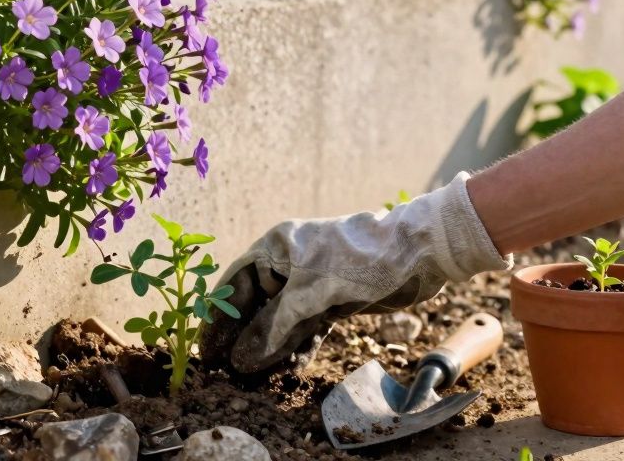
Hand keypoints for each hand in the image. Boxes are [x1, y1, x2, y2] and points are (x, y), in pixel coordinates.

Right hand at [200, 173, 509, 372]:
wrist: (417, 254)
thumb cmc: (358, 260)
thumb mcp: (309, 294)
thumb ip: (272, 327)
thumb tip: (239, 359)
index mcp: (275, 248)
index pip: (235, 285)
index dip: (218, 318)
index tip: (206, 350)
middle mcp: (288, 263)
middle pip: (256, 305)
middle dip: (244, 337)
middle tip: (229, 370)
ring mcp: (311, 282)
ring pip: (281, 320)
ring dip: (271, 346)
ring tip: (258, 374)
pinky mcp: (332, 300)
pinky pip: (306, 327)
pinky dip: (299, 345)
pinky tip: (294, 365)